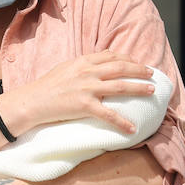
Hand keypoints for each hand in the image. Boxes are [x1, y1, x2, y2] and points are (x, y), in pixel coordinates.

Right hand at [14, 52, 154, 134]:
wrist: (32, 101)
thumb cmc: (47, 86)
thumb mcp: (66, 67)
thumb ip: (84, 64)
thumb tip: (102, 60)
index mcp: (83, 61)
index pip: (112, 56)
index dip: (128, 59)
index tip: (138, 63)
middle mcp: (87, 72)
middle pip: (121, 68)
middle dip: (139, 70)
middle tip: (152, 74)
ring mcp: (87, 88)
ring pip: (120, 86)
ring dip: (138, 88)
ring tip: (151, 91)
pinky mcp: (84, 106)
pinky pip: (108, 114)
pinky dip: (122, 122)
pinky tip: (132, 128)